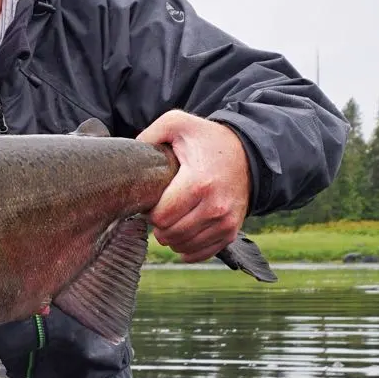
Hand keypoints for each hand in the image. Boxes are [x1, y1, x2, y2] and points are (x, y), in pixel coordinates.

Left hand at [137, 111, 250, 262]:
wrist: (247, 153)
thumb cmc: (207, 139)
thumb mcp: (178, 123)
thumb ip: (150, 134)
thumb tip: (131, 155)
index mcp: (199, 183)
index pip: (161, 216)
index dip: (149, 211)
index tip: (152, 200)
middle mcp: (215, 206)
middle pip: (170, 234)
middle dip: (158, 225)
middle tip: (159, 210)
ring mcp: (226, 222)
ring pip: (183, 246)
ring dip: (170, 237)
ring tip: (170, 219)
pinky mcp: (231, 232)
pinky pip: (201, 254)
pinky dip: (187, 248)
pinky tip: (181, 235)